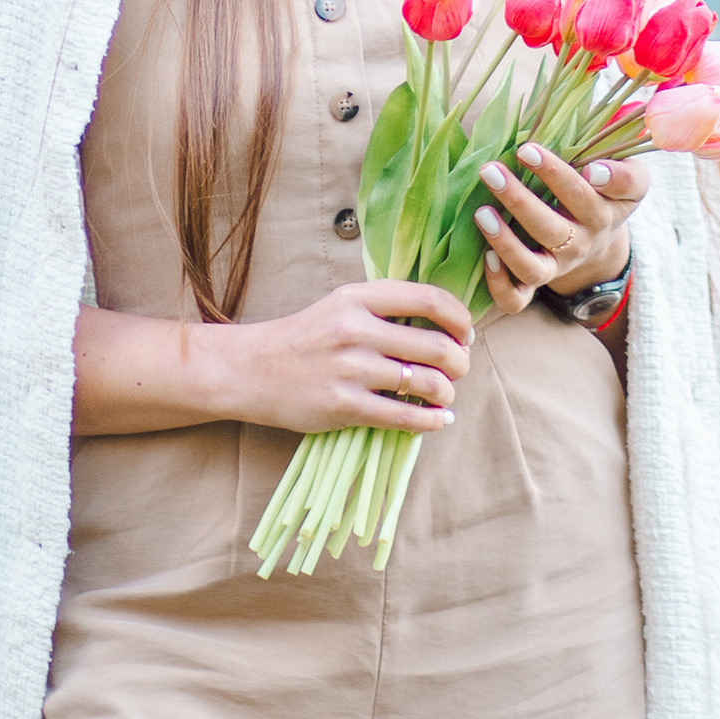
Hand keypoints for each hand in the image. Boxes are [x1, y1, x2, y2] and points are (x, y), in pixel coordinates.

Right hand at [226, 280, 476, 437]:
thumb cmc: (306, 337)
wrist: (253, 369)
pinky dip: (430, 421)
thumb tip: (443, 325)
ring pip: (425, 383)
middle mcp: (356, 330)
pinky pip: (404, 416)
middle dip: (460, 362)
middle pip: (435, 346)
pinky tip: (438, 420)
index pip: (428, 299)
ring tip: (446, 396)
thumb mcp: (342, 305)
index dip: (459, 318)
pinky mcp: (343, 406)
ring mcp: (350, 369)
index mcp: (358, 297)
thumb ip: (385, 308)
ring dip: (448, 393)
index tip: (466, 333)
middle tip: (460, 368)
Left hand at [475, 144, 646, 316]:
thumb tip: (594, 172)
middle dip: (517, 199)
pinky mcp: (537, 283)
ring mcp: (557, 267)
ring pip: (532, 267)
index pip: (583, 193)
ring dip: (505, 243)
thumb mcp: (632, 179)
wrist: (603, 238)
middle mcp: (580, 244)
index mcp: (602, 213)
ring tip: (481, 213)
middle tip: (490, 170)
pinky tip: (485, 257)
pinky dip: (500, 285)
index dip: (555, 173)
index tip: (528, 150)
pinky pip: (518, 299)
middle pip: (550, 228)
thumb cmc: (608, 192)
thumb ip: (623, 173)